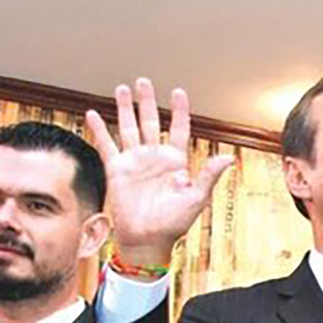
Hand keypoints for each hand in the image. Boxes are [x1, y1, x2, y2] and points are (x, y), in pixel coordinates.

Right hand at [85, 78, 233, 268]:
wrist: (147, 240)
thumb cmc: (173, 224)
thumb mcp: (196, 198)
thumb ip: (209, 176)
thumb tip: (228, 159)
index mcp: (176, 161)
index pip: (179, 129)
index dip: (179, 111)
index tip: (178, 92)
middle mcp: (155, 157)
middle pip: (151, 121)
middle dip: (147, 101)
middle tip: (143, 82)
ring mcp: (135, 161)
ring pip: (129, 127)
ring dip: (125, 108)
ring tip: (122, 89)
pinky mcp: (117, 169)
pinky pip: (106, 144)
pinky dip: (99, 129)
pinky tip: (93, 113)